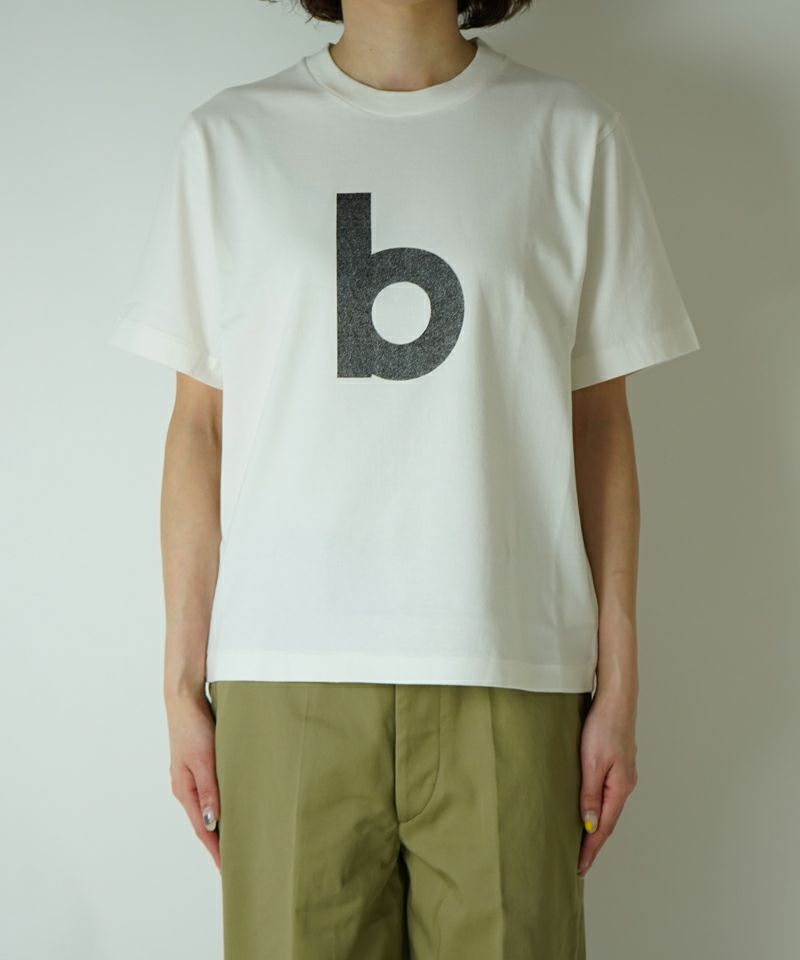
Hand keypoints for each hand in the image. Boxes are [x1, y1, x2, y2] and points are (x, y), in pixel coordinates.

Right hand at [165, 689, 220, 870]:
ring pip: (208, 807)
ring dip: (221, 824)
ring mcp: (191, 776)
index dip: (215, 850)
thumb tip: (211, 823)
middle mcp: (186, 787)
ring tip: (238, 839)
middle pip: (204, 823)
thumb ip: (209, 791)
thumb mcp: (203, 760)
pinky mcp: (199, 764)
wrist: (185, 699)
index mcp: (185, 790)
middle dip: (218, 843)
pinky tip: (232, 805)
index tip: (228, 869)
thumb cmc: (193, 727)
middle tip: (237, 860)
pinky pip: (211, 792)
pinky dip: (221, 804)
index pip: (202, 829)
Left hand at [577, 686, 637, 876]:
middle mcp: (625, 784)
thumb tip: (590, 825)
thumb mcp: (591, 761)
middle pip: (608, 821)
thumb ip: (590, 794)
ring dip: (596, 826)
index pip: (604, 827)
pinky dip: (598, 808)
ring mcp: (623, 774)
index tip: (579, 868)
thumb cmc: (603, 725)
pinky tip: (589, 811)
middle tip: (579, 863)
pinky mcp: (618, 764)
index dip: (591, 848)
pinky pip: (607, 794)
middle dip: (594, 843)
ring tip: (581, 843)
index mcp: (620, 787)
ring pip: (608, 807)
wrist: (617, 698)